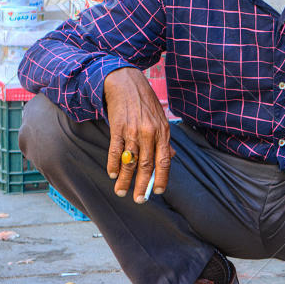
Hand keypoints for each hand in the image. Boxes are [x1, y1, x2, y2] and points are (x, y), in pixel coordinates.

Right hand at [103, 67, 172, 201]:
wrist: (126, 82)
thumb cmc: (145, 102)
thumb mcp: (160, 119)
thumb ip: (165, 139)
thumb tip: (171, 157)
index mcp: (162, 132)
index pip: (164, 160)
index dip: (161, 177)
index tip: (157, 192)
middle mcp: (149, 133)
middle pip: (147, 165)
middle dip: (142, 185)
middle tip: (139, 200)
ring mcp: (133, 130)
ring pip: (130, 161)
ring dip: (125, 179)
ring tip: (122, 192)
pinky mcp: (118, 127)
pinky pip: (115, 150)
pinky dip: (113, 164)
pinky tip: (113, 174)